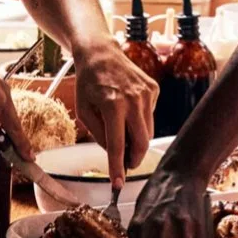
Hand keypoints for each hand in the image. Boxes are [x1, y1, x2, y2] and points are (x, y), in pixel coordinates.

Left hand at [73, 33, 156, 187]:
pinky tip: (128, 110)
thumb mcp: (84, 111)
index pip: (117, 145)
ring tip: (122, 133)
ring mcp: (147, 93)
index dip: (118, 168)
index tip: (118, 184)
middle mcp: (133, 100)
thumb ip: (99, 134)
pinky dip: (140, 121)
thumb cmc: (88, 82)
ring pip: (148, 131)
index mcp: (112, 106)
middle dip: (134, 158)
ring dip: (137, 139)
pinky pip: (149, 116)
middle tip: (125, 164)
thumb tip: (115, 153)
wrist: (101, 53)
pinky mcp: (154, 89)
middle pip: (141, 142)